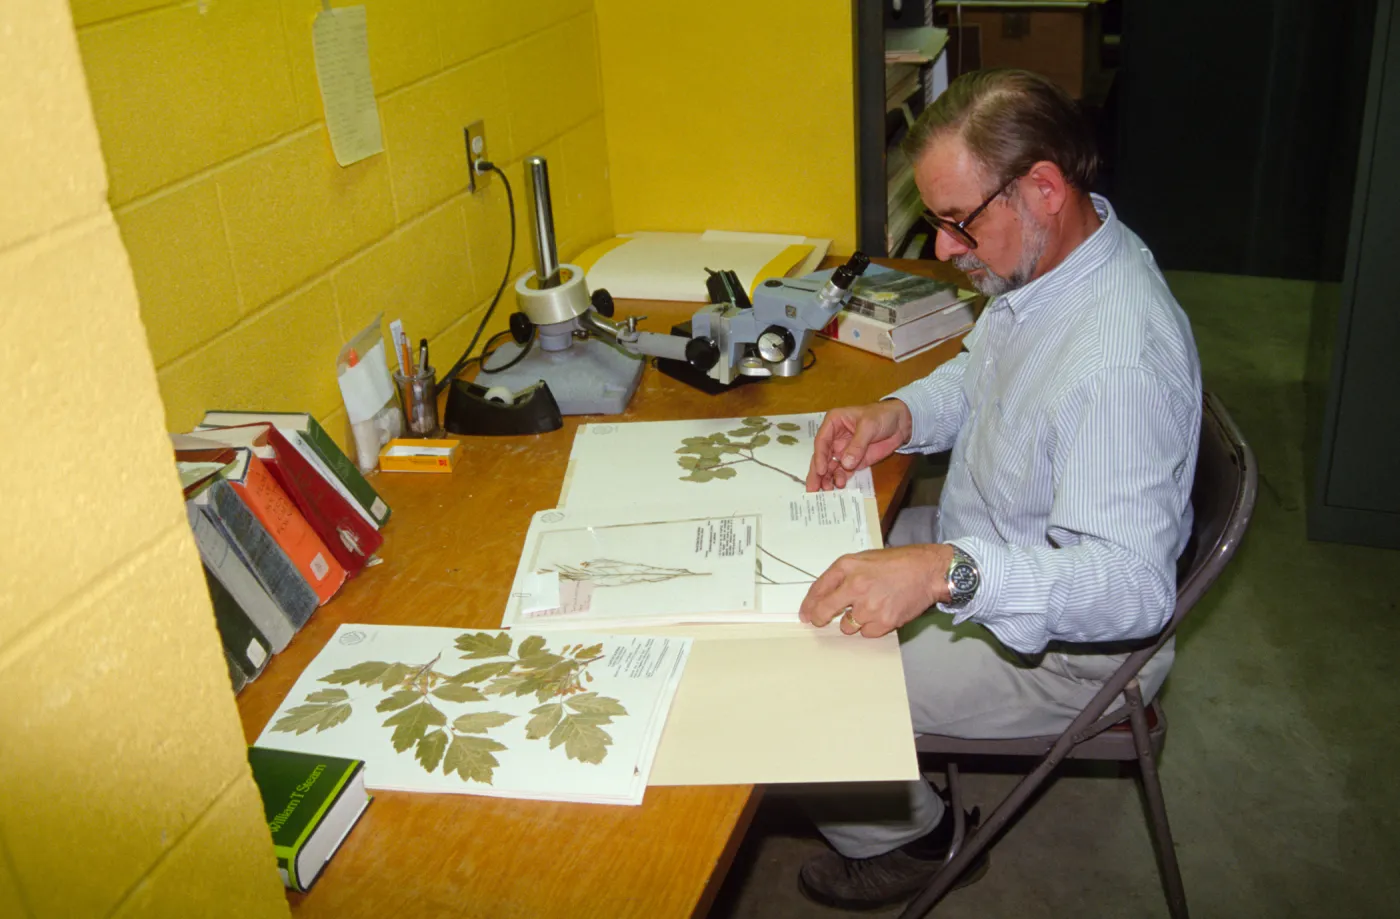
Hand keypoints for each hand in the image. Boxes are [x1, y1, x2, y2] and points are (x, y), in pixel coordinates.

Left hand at [799, 544, 954, 637]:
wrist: (928, 571)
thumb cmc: (898, 563)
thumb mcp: (865, 559)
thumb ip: (845, 575)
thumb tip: (826, 594)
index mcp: (848, 567)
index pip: (818, 589)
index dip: (809, 604)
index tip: (806, 613)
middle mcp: (855, 586)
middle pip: (825, 611)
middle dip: (820, 619)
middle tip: (820, 621)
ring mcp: (870, 606)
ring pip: (848, 626)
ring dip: (853, 622)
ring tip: (869, 608)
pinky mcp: (884, 622)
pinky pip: (867, 633)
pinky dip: (871, 627)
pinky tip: (882, 613)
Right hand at [805, 400, 913, 491]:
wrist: (900, 423)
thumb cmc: (882, 416)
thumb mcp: (869, 426)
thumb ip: (857, 445)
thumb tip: (846, 464)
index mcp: (834, 423)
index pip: (822, 441)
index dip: (820, 457)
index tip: (821, 471)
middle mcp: (834, 438)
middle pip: (822, 456)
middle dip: (817, 472)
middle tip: (812, 488)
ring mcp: (843, 450)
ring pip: (830, 466)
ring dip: (827, 478)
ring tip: (827, 490)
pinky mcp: (853, 461)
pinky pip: (843, 471)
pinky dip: (839, 479)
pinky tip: (839, 486)